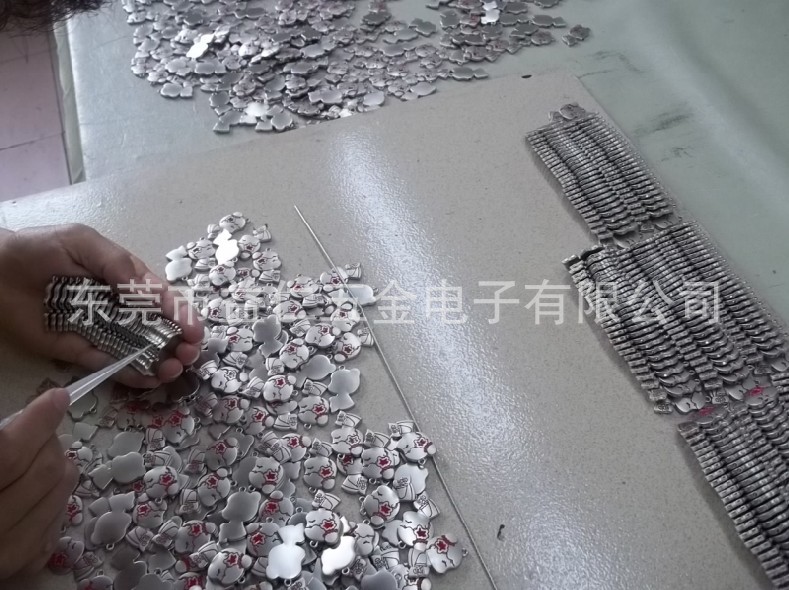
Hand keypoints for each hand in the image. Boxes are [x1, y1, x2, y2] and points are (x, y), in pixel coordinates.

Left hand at [0, 224, 203, 388]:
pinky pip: (109, 364)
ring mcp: (102, 330)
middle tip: (188, 355)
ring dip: (160, 361)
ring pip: (139, 349)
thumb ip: (117, 265)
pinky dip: (130, 374)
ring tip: (172, 370)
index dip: (181, 314)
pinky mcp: (80, 350)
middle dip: (178, 342)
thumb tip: (148, 293)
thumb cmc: (40, 248)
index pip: (161, 298)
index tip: (195, 331)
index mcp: (126, 278)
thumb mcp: (84, 243)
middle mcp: (120, 306)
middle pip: (157, 328)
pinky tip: (148, 380)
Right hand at [0, 389, 77, 577]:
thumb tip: (18, 420)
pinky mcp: (18, 568)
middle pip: (42, 472)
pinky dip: (55, 499)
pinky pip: (53, 524)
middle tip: (42, 429)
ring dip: (60, 466)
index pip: (8, 455)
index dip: (37, 422)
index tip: (56, 398)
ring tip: (46, 453)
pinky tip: (42, 488)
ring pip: (58, 495)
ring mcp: (3, 554)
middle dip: (50, 441)